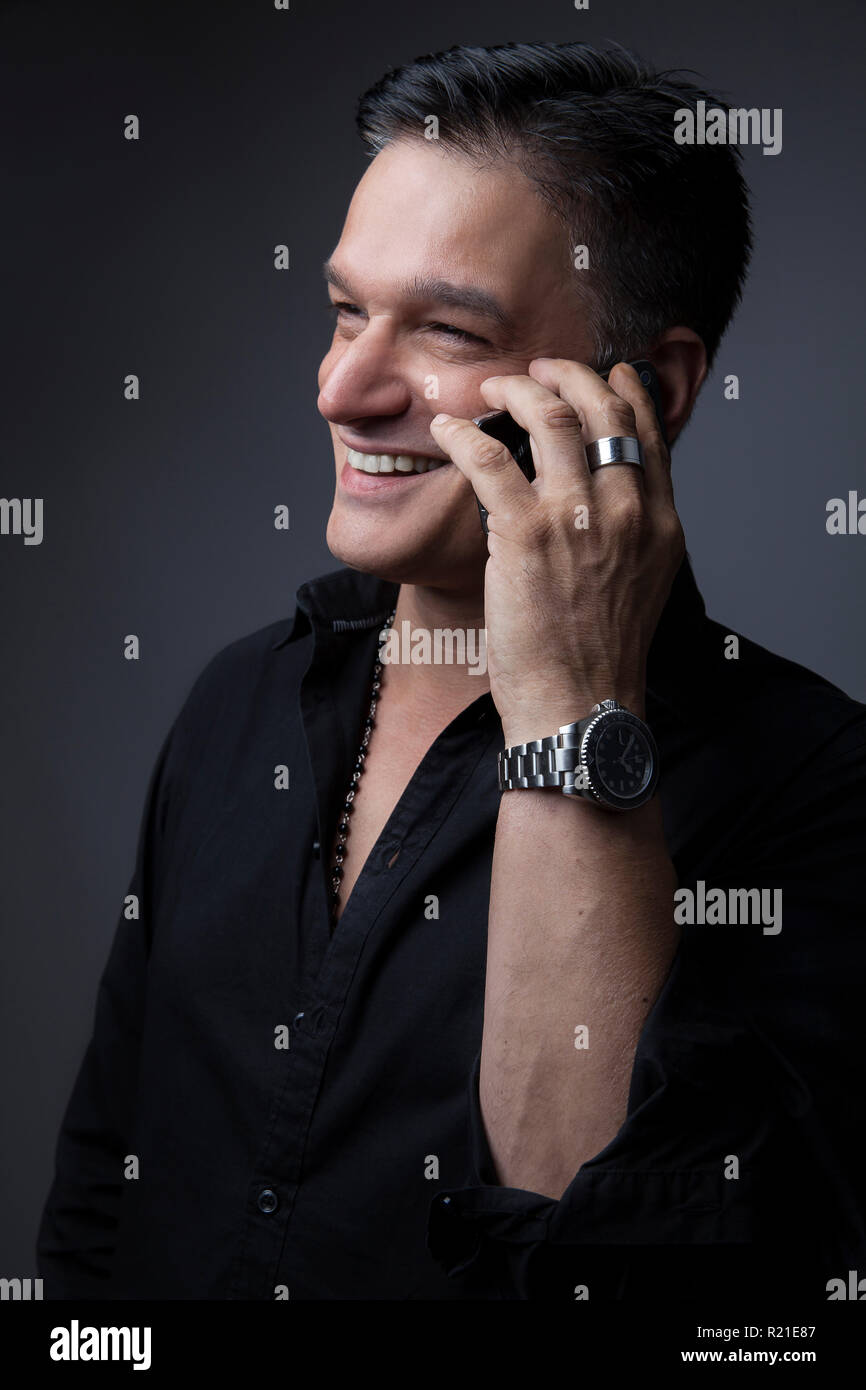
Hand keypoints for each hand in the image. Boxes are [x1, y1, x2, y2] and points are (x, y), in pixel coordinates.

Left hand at [429, 360, 684, 744]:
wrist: (580, 706)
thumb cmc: (599, 657)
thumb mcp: (640, 584)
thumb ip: (631, 534)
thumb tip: (604, 499)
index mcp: (660, 522)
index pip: (647, 432)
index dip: (623, 390)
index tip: (605, 373)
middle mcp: (628, 510)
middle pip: (603, 409)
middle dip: (568, 375)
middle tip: (539, 368)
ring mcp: (577, 517)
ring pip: (550, 417)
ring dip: (517, 390)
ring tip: (492, 388)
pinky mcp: (526, 533)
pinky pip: (491, 458)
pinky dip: (463, 434)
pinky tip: (447, 430)